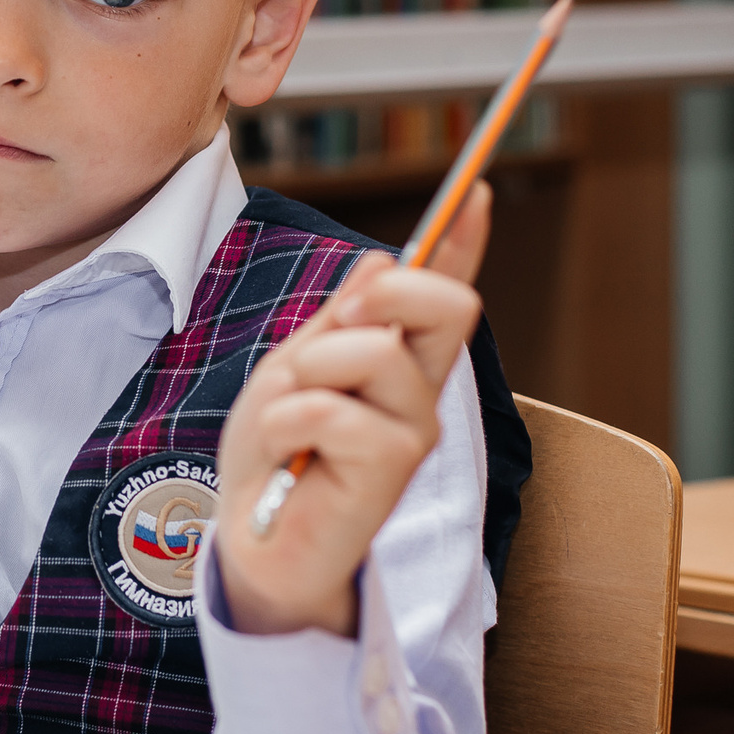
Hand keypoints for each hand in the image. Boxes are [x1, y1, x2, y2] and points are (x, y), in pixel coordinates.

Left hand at [213, 185, 491, 637]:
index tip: (479, 189)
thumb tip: (380, 259)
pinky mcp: (392, 470)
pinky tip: (286, 457)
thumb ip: (337, 323)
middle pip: (449, 304)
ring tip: (290, 422)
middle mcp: (418, 393)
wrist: (253, 544)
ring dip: (305, 373)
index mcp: (395, 362)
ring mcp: (412, 431)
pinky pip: (330, 409)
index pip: (442, 293)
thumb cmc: (274, 458)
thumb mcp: (292, 369)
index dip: (464, 240)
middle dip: (385, 293)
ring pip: (372, 352)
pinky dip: (286, 422)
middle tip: (335, 328)